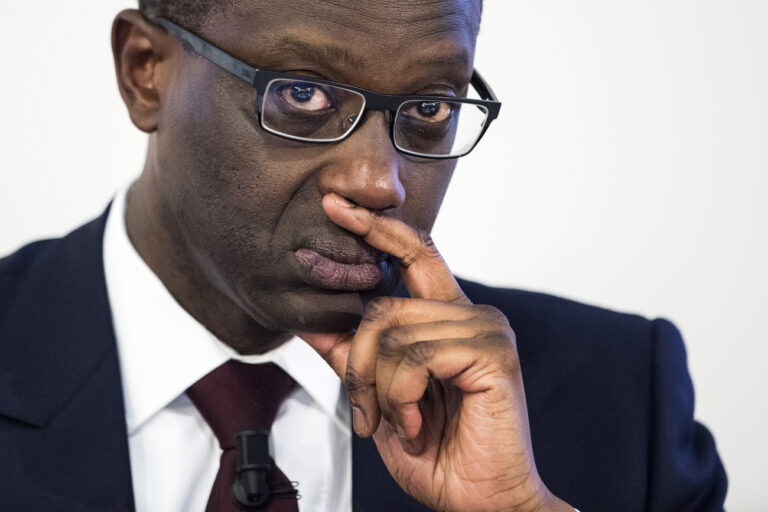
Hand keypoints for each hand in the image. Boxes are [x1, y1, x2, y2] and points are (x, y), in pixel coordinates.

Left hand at [297, 194, 571, 511]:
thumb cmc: (438, 453)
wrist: (480, 502)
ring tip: (396, 424)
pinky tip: (417, 424)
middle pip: (384, 304)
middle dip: (358, 362)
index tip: (334, 204)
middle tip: (365, 411)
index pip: (413, 252)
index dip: (374, 226)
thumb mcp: (381, 398)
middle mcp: (470, 313)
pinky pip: (415, 355)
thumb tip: (310, 321)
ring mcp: (484, 329)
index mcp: (447, 318)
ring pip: (393, 331)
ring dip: (379, 389)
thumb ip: (352, 356)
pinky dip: (401, 397)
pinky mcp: (491, 352)